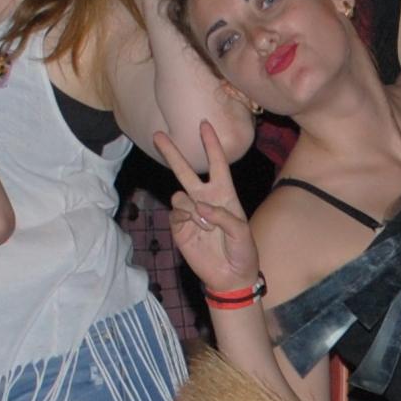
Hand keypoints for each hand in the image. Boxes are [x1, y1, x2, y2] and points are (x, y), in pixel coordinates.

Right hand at [151, 119, 260, 296]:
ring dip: (191, 205)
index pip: (217, 164)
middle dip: (172, 153)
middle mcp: (205, 200)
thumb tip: (199, 208)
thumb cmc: (243, 252)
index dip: (211, 144)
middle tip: (158, 135)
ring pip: (179, 194)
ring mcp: (191, 213)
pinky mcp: (179, 227)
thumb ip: (224, 216)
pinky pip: (176, 212)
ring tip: (205, 223)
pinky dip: (186, 217)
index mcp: (225, 195)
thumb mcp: (242, 232)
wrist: (231, 276)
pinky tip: (197, 228)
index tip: (204, 124)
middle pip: (185, 171)